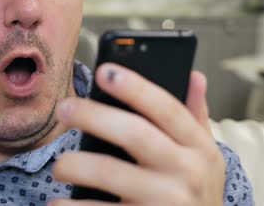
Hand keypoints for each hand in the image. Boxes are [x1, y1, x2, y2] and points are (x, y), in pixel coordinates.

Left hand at [50, 63, 224, 204]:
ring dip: (75, 164)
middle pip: (134, 133)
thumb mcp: (206, 158)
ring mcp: (166, 202)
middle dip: (93, 115)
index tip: (103, 71)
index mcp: (200, 148)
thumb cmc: (195, 194)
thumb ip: (195, 118)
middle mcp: (187, 173)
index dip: (135, 87)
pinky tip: (57, 202)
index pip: (168, 109)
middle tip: (64, 108)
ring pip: (110, 172)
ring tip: (59, 165)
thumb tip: (194, 75)